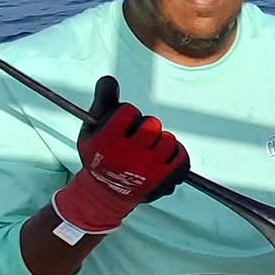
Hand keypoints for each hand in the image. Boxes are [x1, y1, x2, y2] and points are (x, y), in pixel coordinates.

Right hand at [51, 75, 189, 234]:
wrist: (107, 194)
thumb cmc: (100, 155)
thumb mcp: (91, 129)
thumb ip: (103, 101)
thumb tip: (110, 79)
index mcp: (107, 142)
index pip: (129, 111)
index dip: (126, 116)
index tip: (122, 126)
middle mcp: (128, 156)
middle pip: (152, 123)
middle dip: (145, 127)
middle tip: (137, 139)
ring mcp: (149, 170)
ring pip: (168, 139)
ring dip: (160, 141)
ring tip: (148, 151)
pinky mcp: (165, 180)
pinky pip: (182, 156)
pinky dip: (175, 154)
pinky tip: (163, 157)